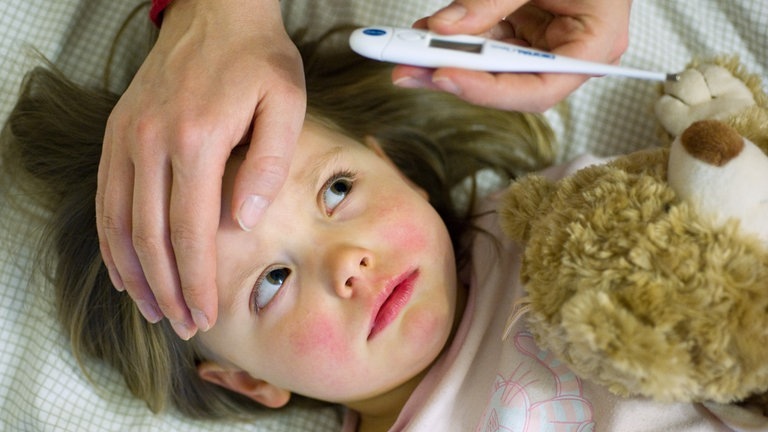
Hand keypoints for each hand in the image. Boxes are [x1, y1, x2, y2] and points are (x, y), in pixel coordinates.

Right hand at [97, 0, 305, 338]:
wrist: (218, 11)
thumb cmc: (259, 59)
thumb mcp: (285, 103)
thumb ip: (268, 163)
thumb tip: (245, 221)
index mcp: (197, 138)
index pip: (190, 230)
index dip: (196, 280)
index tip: (204, 315)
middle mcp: (151, 140)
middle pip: (150, 236)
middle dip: (167, 290)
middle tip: (182, 325)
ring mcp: (127, 135)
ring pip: (119, 222)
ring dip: (133, 274)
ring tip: (152, 310)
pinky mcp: (117, 131)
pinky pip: (105, 197)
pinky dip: (111, 239)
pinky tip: (123, 269)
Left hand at [392, 0, 631, 111]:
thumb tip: (444, 28)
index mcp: (596, 43)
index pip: (540, 89)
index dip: (490, 90)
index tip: (444, 74)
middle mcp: (569, 52)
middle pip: (508, 84)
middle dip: (455, 75)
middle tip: (408, 69)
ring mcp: (544, 42)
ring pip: (490, 66)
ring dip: (446, 60)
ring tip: (406, 50)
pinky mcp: (523, 30)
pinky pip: (485, 42)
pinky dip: (455, 40)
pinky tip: (426, 35)